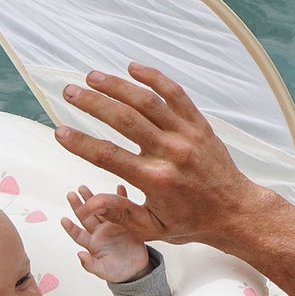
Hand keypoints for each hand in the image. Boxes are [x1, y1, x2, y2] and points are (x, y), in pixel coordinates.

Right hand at [55, 64, 265, 246]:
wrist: (234, 211)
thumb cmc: (191, 221)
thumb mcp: (153, 228)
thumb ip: (119, 213)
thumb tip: (89, 204)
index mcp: (156, 180)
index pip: (109, 156)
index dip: (81, 143)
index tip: (60, 132)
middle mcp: (170, 153)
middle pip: (124, 120)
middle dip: (93, 103)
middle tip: (69, 92)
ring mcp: (186, 134)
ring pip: (147, 101)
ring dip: (117, 85)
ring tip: (92, 77)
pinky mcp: (198, 124)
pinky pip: (176, 94)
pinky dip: (154, 78)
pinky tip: (132, 68)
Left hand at [61, 184, 150, 282]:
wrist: (137, 269)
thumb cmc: (118, 271)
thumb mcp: (104, 271)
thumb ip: (91, 265)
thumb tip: (80, 255)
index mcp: (92, 244)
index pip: (78, 234)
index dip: (71, 228)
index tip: (64, 220)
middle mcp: (99, 232)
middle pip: (86, 217)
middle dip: (78, 205)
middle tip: (71, 194)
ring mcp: (111, 225)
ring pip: (100, 209)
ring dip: (93, 198)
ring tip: (84, 188)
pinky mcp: (124, 222)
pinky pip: (122, 207)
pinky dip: (120, 197)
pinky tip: (119, 188)